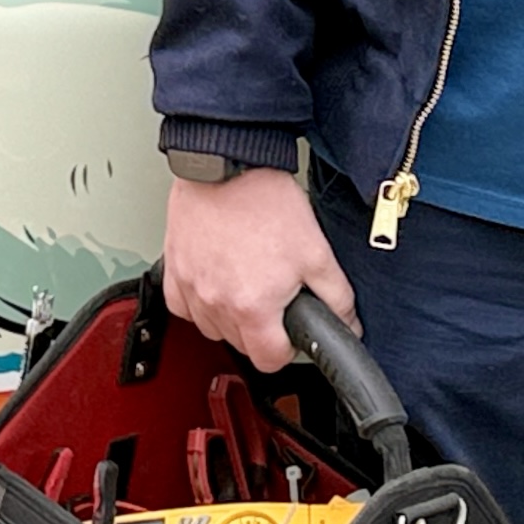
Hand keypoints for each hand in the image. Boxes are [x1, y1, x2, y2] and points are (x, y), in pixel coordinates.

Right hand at [159, 166, 355, 371]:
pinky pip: (181, 306)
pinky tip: (214, 284)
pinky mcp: (174, 268)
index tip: (289, 332)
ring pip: (210, 328)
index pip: (270, 361)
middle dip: (260, 332)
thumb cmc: (264, 200)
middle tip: (273, 299)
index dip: (287, 350)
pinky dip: (197, 303)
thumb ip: (337, 297)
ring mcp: (191, 286)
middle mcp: (217, 302)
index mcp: (253, 307)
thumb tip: (350, 324)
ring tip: (245, 286)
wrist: (227, 162)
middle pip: (240, 346)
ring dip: (228, 319)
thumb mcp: (316, 251)